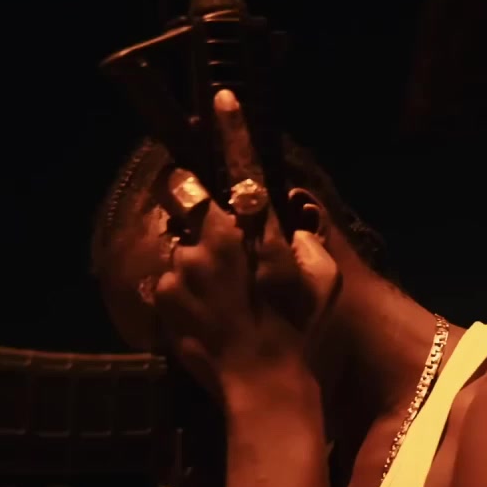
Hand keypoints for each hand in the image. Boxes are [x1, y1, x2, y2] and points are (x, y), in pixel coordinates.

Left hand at [152, 89, 327, 388]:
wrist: (264, 387)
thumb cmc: (300, 333)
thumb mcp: (321, 280)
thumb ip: (302, 243)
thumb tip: (287, 230)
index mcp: (254, 230)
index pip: (241, 166)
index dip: (231, 129)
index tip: (221, 99)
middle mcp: (212, 242)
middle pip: (186, 196)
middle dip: (192, 200)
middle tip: (213, 232)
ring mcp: (184, 271)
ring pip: (180, 246)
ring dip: (195, 261)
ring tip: (222, 299)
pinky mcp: (164, 298)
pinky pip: (171, 281)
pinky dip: (186, 291)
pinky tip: (210, 317)